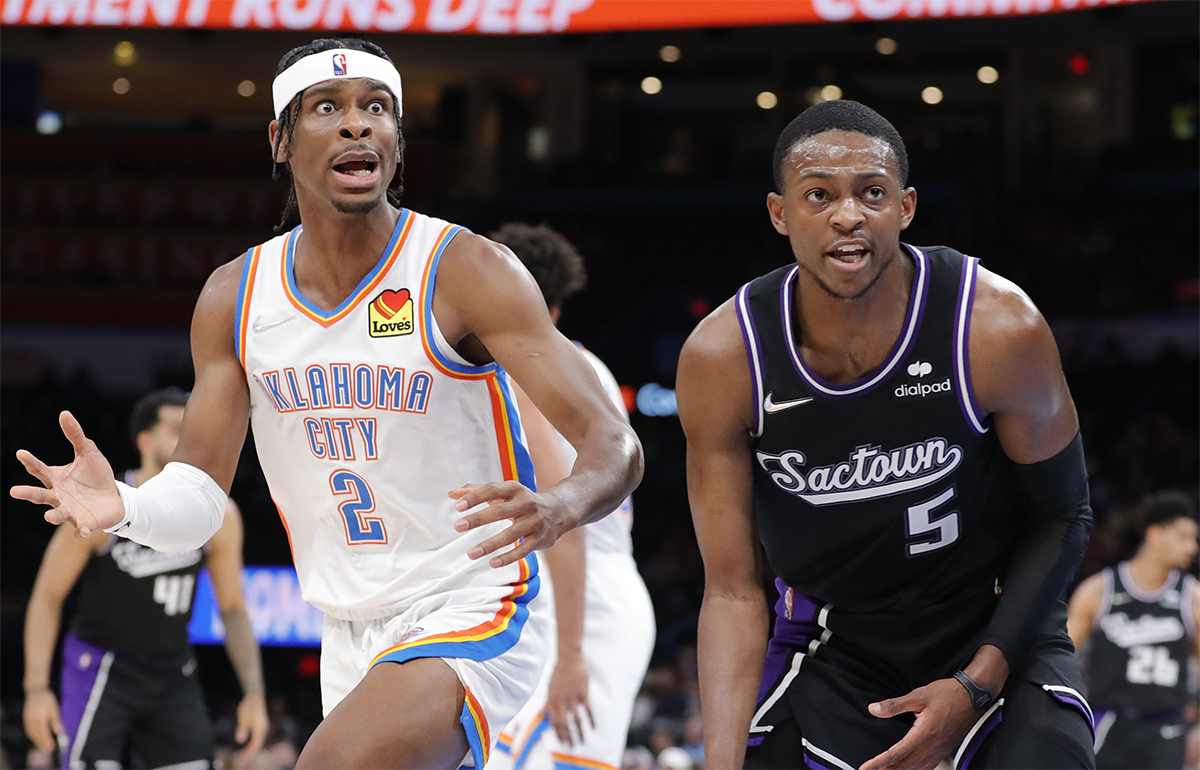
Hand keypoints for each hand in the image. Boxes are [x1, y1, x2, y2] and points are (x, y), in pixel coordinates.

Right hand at [10, 411, 122, 537]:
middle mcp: (58, 496)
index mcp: (56, 478)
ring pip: (57, 514)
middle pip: (40, 495)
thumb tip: (64, 413)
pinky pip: (80, 528)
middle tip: (14, 491)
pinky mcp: (84, 522)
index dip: (30, 461)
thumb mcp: (88, 452)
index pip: (39, 469)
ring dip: (53, 515)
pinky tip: (84, 532)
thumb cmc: (96, 475)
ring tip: (48, 516)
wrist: (115, 497)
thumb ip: (76, 435)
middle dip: (28, 494)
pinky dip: (81, 530)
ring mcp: (70, 510)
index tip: (21, 453)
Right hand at [23, 690, 62, 751]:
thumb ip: (56, 721)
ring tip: (44, 747)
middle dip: (43, 743)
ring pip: (32, 734)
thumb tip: (59, 732)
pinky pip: (29, 731)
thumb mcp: (54, 709)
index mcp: (39, 718)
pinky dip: (33, 736)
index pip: (43, 733)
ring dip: (37, 741)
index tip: (52, 746)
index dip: (47, 741)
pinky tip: (38, 739)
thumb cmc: (47, 700)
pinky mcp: (25, 720)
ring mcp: (27, 721)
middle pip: (37, 735)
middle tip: (49, 749)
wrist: (36, 692)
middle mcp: (31, 721)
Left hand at [234, 690, 268, 763]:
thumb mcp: (243, 718)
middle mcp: (264, 728)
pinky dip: (254, 742)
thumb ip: (242, 729)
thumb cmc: (248, 706)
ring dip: (253, 747)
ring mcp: (263, 726)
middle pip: (259, 743)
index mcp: (260, 728)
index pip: (256, 744)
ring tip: (246, 753)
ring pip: (259, 740)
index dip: (249, 752)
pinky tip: (249, 744)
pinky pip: (259, 736)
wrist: (255, 696)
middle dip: (251, 752)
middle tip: (243, 759)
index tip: (243, 758)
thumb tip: (240, 741)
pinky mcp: (261, 724)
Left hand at [449, 482, 568, 567]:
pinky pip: (523, 549)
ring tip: (471, 553)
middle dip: (478, 519)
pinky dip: (508, 557)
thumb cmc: (522, 501)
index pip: (492, 490)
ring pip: (511, 534)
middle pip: (500, 512)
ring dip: (490, 544)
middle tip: (457, 526)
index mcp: (514, 489)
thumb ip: (478, 491)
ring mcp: (534, 522)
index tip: (458, 506)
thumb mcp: (504, 493)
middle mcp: (526, 504)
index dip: (475, 497)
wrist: (559, 510)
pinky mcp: (540, 539)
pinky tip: (492, 562)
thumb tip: (452, 494)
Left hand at [546, 652, 593, 746]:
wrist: (569, 657)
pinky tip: (594, 728)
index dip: (558, 734)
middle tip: (571, 746)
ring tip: (582, 742)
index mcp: (552, 700)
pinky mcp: (582, 693)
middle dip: (567, 737)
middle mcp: (561, 701)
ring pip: (576, 720)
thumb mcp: (550, 687)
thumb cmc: (559, 672)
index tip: (562, 742)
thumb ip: (548, 702)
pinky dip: (591, 721)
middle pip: (563, 724)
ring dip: (579, 733)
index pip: (553, 722)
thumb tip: (542, 713)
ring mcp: (572, 697)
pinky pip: (587, 710)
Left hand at [860, 678, 980, 769]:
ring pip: (916, 769)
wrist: (973, 697)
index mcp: (923, 734)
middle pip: (904, 766)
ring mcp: (939, 751)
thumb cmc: (948, 694)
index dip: (878, 763)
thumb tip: (874, 709)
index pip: (895, 754)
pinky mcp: (944, 751)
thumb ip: (894, 705)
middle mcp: (932, 747)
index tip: (865, 768)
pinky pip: (928, 767)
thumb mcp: (918, 695)